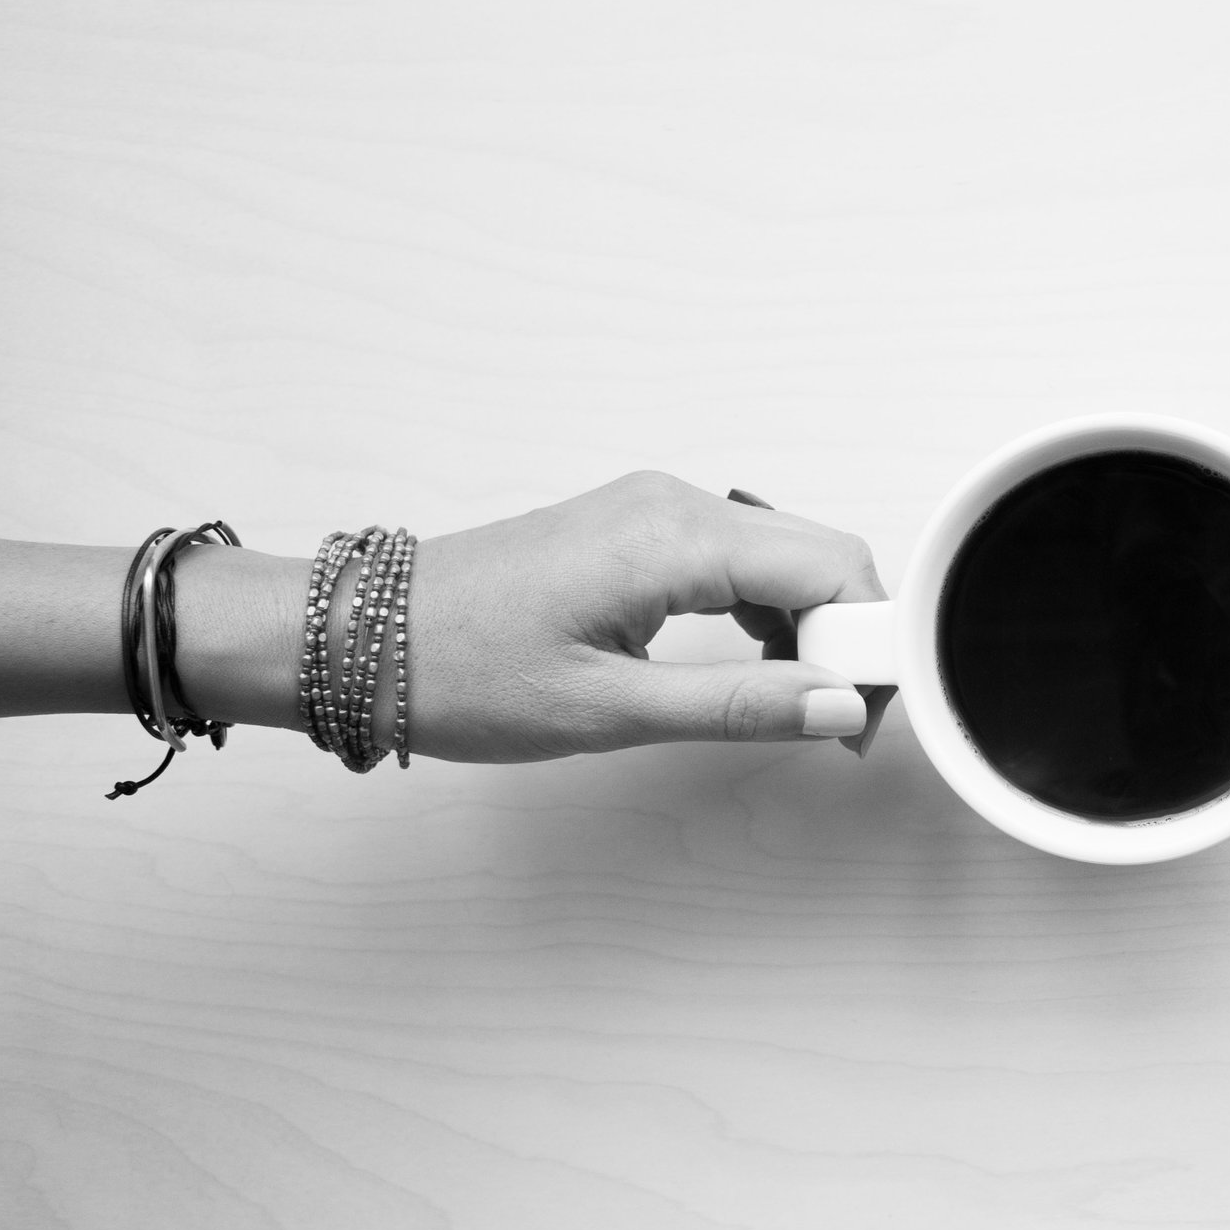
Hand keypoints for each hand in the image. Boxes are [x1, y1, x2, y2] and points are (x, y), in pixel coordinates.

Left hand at [406, 471, 889, 761]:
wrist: (356, 638)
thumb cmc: (458, 670)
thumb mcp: (609, 710)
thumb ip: (739, 705)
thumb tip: (839, 707)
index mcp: (674, 537)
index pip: (833, 567)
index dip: (873, 643)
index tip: (868, 717)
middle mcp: (675, 504)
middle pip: (822, 555)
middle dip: (854, 637)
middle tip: (841, 724)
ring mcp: (656, 511)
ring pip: (787, 558)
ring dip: (814, 629)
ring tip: (799, 707)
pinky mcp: (638, 531)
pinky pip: (741, 560)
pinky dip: (770, 614)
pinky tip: (757, 670)